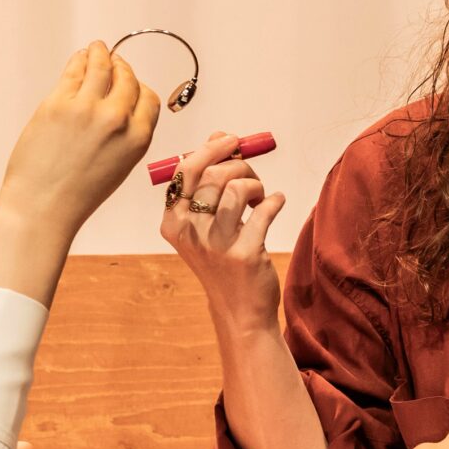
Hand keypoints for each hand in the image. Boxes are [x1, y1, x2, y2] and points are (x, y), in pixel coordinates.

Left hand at [0, 42, 161, 235]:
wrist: (44, 206)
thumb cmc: (76, 194)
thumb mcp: (118, 167)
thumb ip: (125, 136)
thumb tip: (119, 105)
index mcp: (137, 139)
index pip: (148, 98)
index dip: (138, 87)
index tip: (129, 81)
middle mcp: (117, 120)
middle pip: (126, 78)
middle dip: (121, 67)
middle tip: (112, 60)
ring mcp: (87, 108)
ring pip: (101, 66)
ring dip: (100, 53)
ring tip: (96, 49)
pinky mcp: (59, 102)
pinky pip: (74, 70)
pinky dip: (79, 60)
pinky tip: (79, 58)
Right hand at [160, 131, 287, 330]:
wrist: (239, 310)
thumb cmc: (221, 261)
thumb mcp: (202, 226)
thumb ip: (205, 183)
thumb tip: (218, 138)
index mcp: (173, 222)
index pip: (186, 170)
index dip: (211, 148)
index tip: (232, 141)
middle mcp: (190, 232)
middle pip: (215, 174)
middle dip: (239, 166)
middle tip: (251, 176)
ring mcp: (216, 244)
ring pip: (237, 187)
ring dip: (255, 184)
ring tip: (258, 196)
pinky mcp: (244, 253)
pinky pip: (264, 209)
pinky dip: (275, 200)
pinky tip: (276, 203)